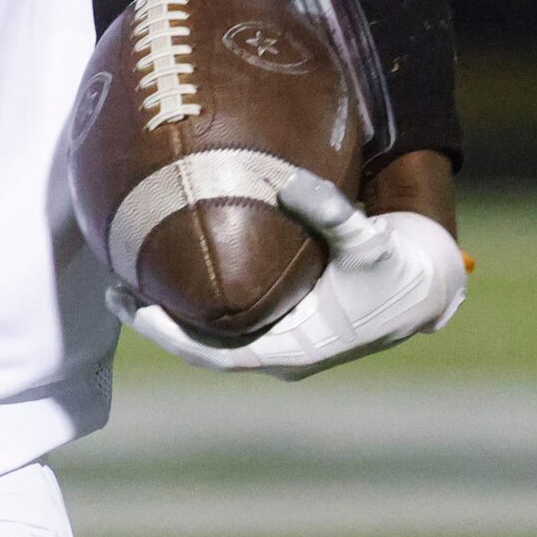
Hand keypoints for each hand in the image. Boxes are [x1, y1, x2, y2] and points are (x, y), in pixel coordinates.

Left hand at [109, 170, 466, 380]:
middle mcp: (280, 354)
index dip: (171, 334)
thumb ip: (330, 211)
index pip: (215, 355)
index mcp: (295, 350)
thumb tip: (287, 180)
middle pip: (201, 349)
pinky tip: (168, 271)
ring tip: (125, 280)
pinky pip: (225, 321)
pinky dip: (194, 303)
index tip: (135, 307)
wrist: (424, 288)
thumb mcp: (367, 241)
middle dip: (156, 323)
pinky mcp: (279, 326)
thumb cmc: (395, 268)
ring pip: (209, 338)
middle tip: (112, 290)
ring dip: (168, 315)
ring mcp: (278, 343)